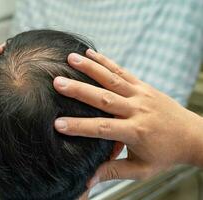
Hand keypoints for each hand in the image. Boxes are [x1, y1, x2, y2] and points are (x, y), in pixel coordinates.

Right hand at [53, 49, 202, 185]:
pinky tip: (91, 53)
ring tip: (70, 58)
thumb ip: (113, 172)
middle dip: (79, 90)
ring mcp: (141, 95)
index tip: (58, 123)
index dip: (80, 126)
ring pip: (112, 80)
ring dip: (90, 68)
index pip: (102, 128)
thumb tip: (87, 181)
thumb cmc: (166, 155)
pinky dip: (106, 62)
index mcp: (136, 132)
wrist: (194, 136)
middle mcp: (137, 110)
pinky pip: (123, 72)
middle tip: (57, 82)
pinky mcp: (143, 86)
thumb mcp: (141, 170)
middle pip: (104, 98)